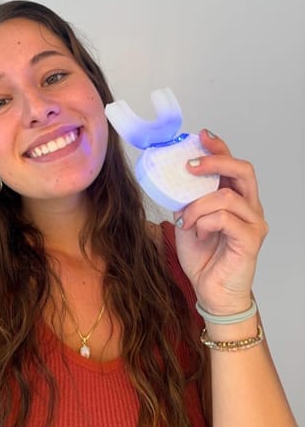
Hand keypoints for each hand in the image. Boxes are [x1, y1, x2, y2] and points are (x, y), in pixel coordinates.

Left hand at [173, 129, 267, 313]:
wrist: (210, 290)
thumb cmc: (203, 257)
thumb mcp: (188, 221)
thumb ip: (187, 201)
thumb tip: (173, 180)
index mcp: (234, 200)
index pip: (232, 166)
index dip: (219, 148)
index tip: (201, 135)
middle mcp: (249, 207)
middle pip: (242, 170)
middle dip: (215, 162)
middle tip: (190, 166)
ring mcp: (253, 222)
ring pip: (226, 196)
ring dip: (197, 206)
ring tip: (186, 221)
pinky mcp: (250, 238)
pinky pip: (225, 218)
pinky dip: (205, 222)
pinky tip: (199, 233)